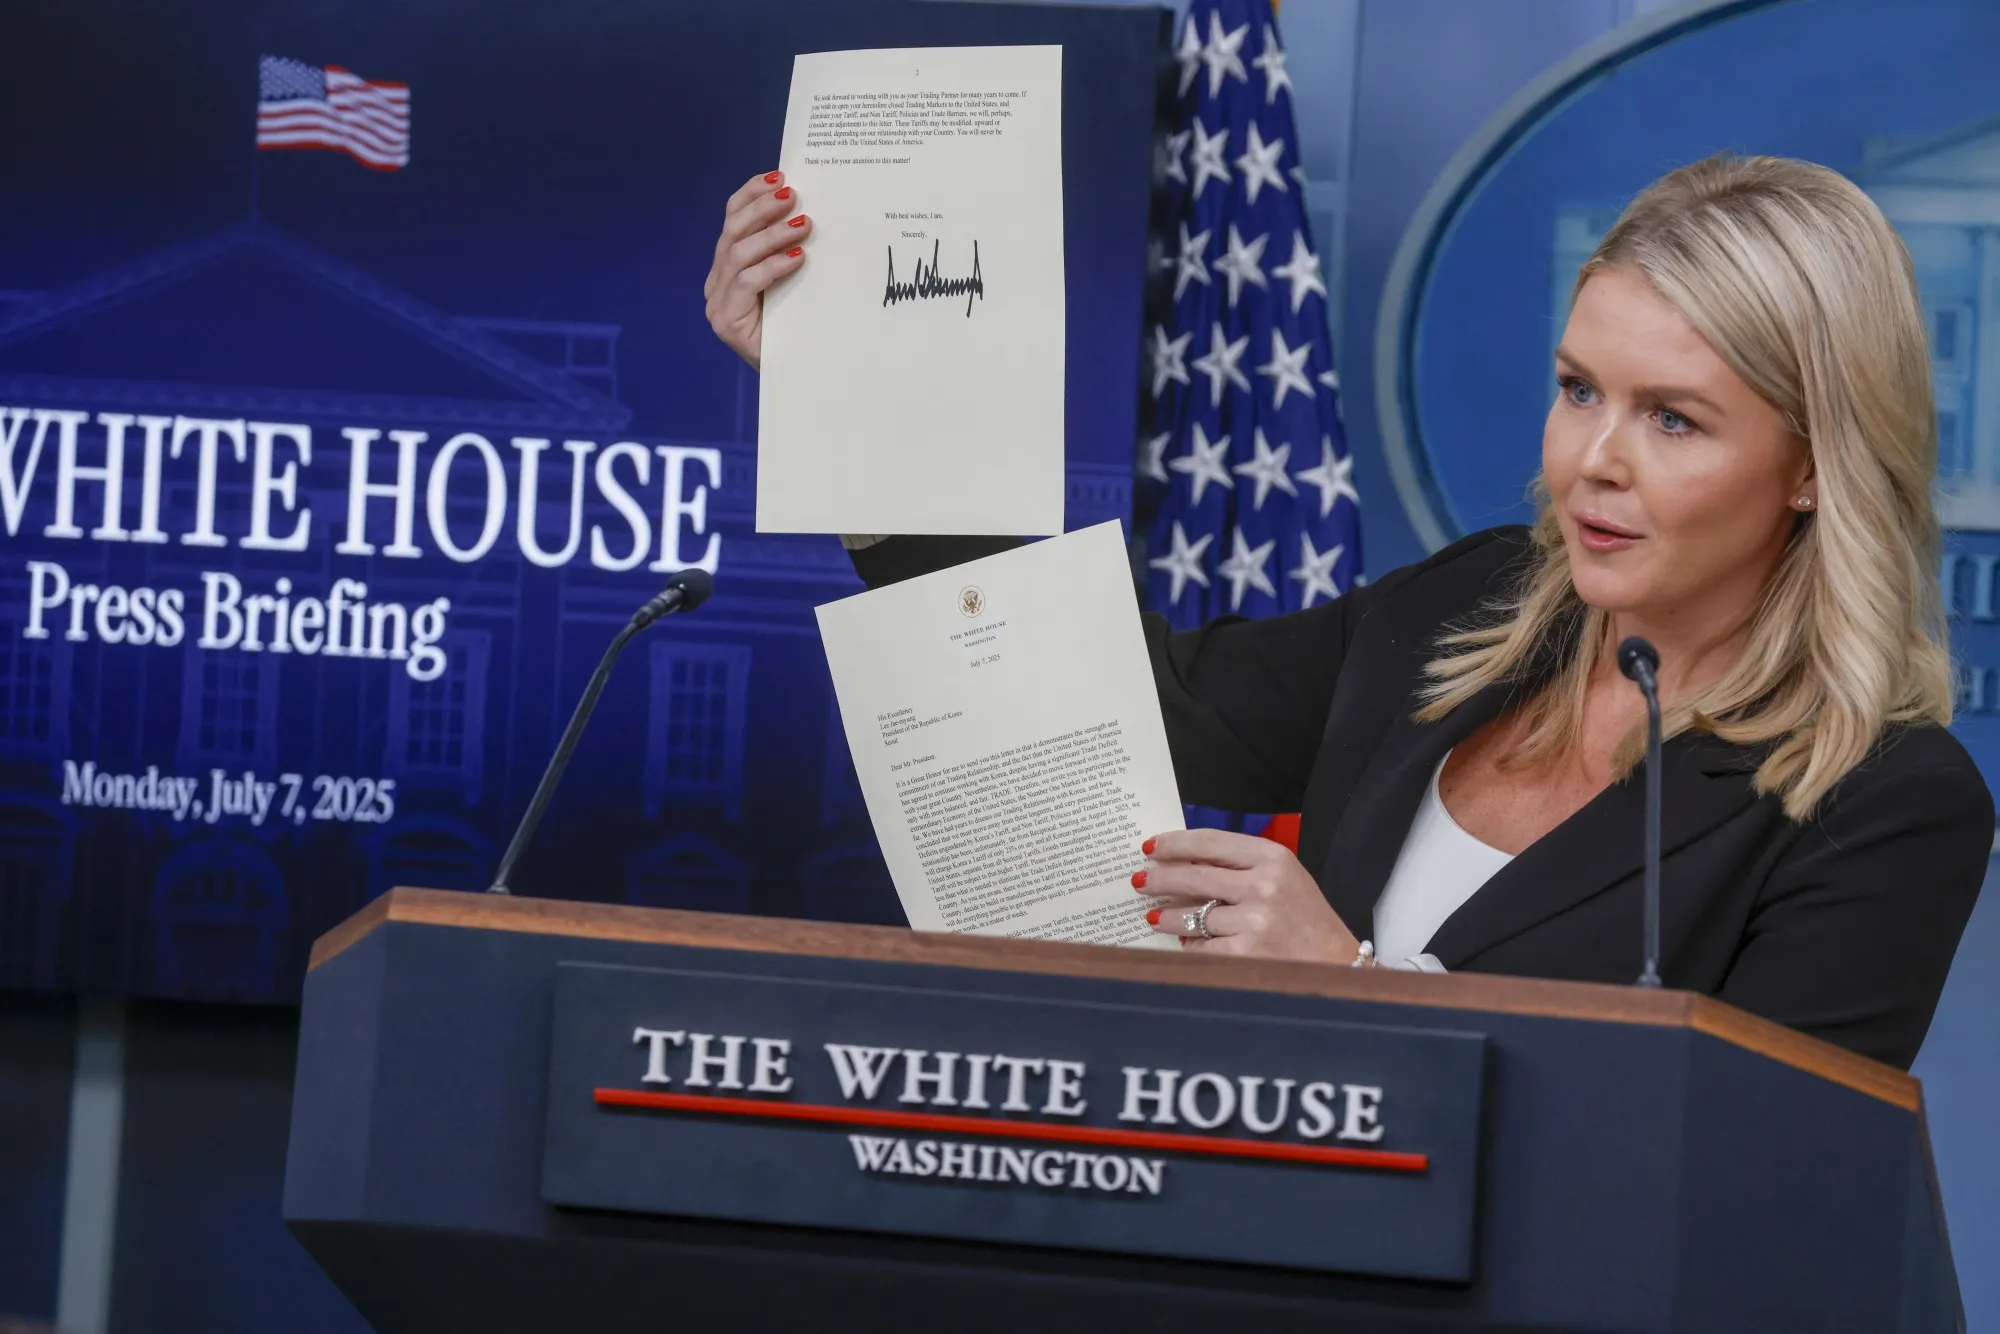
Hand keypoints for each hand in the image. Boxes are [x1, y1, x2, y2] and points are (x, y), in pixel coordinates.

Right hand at [704, 170, 812, 368]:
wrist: (798, 375)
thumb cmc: (799, 327)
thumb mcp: (793, 281)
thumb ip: (788, 250)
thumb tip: (807, 210)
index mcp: (728, 267)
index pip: (732, 219)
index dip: (752, 194)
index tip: (779, 176)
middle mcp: (717, 282)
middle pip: (732, 231)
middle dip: (762, 209)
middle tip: (792, 196)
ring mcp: (718, 303)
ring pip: (738, 254)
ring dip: (772, 234)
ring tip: (803, 226)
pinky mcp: (727, 322)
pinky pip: (746, 283)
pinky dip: (772, 266)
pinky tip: (797, 259)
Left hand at [1133, 829, 1361, 962]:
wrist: (1339, 964)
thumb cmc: (1306, 918)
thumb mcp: (1283, 877)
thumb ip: (1241, 866)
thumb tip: (1184, 863)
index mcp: (1273, 857)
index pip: (1211, 841)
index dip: (1175, 842)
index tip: (1151, 845)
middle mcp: (1264, 886)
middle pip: (1194, 874)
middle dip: (1160, 877)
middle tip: (1140, 880)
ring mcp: (1254, 921)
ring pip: (1193, 914)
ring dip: (1168, 916)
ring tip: (1155, 917)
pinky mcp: (1246, 954)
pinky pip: (1203, 946)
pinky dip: (1191, 946)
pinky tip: (1186, 944)